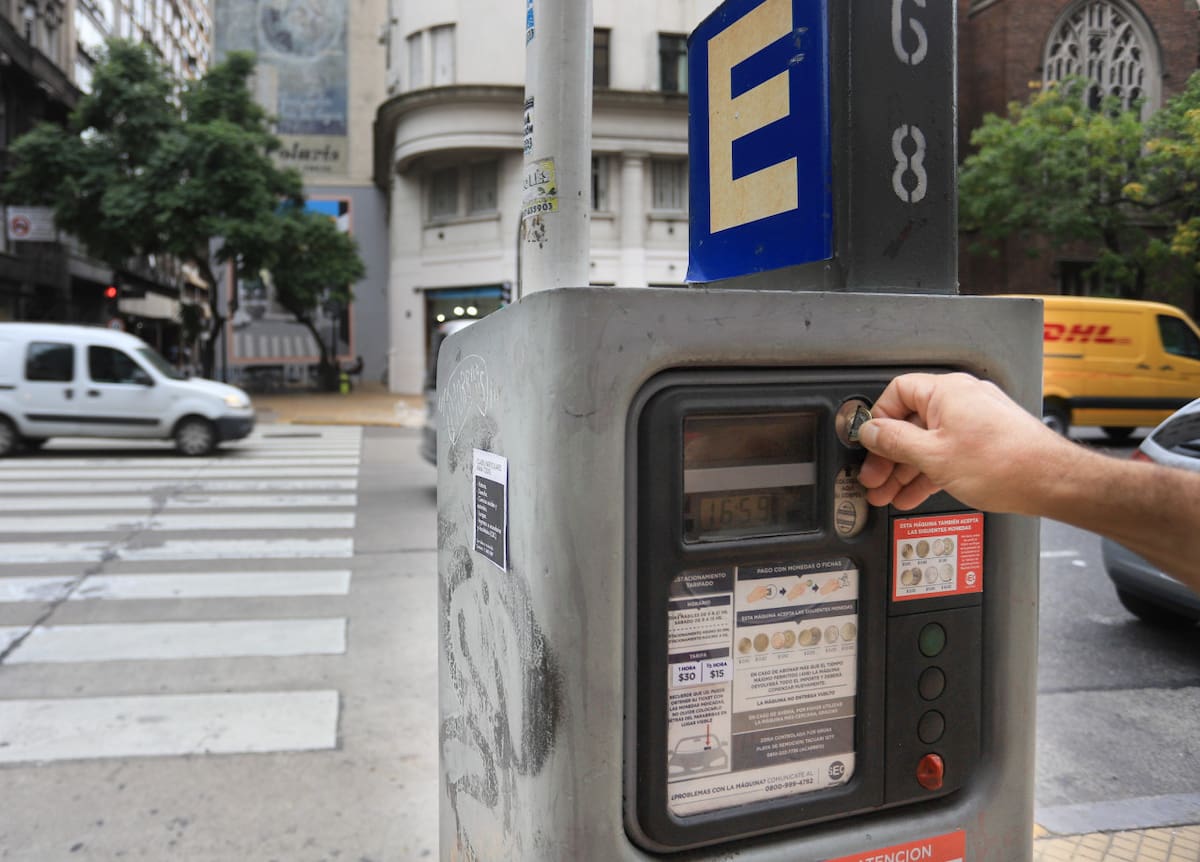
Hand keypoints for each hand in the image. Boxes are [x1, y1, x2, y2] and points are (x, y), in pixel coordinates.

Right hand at [857, 372, 1064, 512]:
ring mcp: (975, 420)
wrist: (1052, 481)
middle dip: (889, 455)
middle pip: (910, 421)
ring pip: (928, 441)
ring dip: (906, 469)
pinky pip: (947, 451)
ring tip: (890, 493)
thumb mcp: (933, 456)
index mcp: (946, 391)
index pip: (896, 393)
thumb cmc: (1005, 463)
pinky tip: (916, 492)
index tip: (868, 444)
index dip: (878, 420)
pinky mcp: (986, 440)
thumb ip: (895, 442)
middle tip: (875, 477)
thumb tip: (871, 433)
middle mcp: (961, 399)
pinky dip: (929, 470)